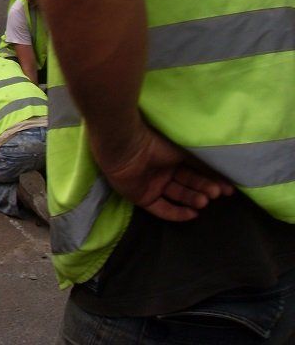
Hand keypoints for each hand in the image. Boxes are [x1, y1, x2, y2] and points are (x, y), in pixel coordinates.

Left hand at [94, 123, 233, 221]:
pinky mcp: (140, 197)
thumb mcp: (184, 149)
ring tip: (205, 200)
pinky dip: (177, 213)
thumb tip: (227, 167)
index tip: (230, 188)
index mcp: (172, 155)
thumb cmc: (156, 141)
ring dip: (193, 199)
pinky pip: (161, 209)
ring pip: (177, 196)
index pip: (196, 171)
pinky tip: (193, 214)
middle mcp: (163, 170)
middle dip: (204, 189)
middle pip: (188, 184)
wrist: (126, 145)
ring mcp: (151, 184)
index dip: (213, 179)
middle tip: (217, 194)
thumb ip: (203, 159)